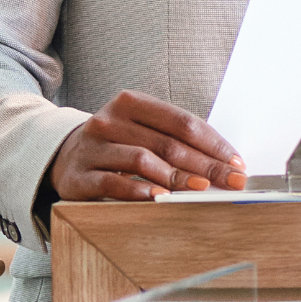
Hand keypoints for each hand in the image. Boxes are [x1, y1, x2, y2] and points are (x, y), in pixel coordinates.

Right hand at [47, 91, 246, 201]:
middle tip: (231, 181)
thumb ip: (175, 141)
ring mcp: (93, 147)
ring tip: (201, 189)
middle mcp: (110, 120)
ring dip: (176, 177)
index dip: (213, 143)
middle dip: (205, 165)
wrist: (63, 157)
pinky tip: (160, 198)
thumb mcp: (141, 130)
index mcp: (130, 103)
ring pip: (142, 159)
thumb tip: (223, 164)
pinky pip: (113, 183)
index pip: (182, 122)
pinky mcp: (79, 175)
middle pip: (167, 143)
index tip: (237, 163)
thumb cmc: (115, 144)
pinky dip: (139, 191)